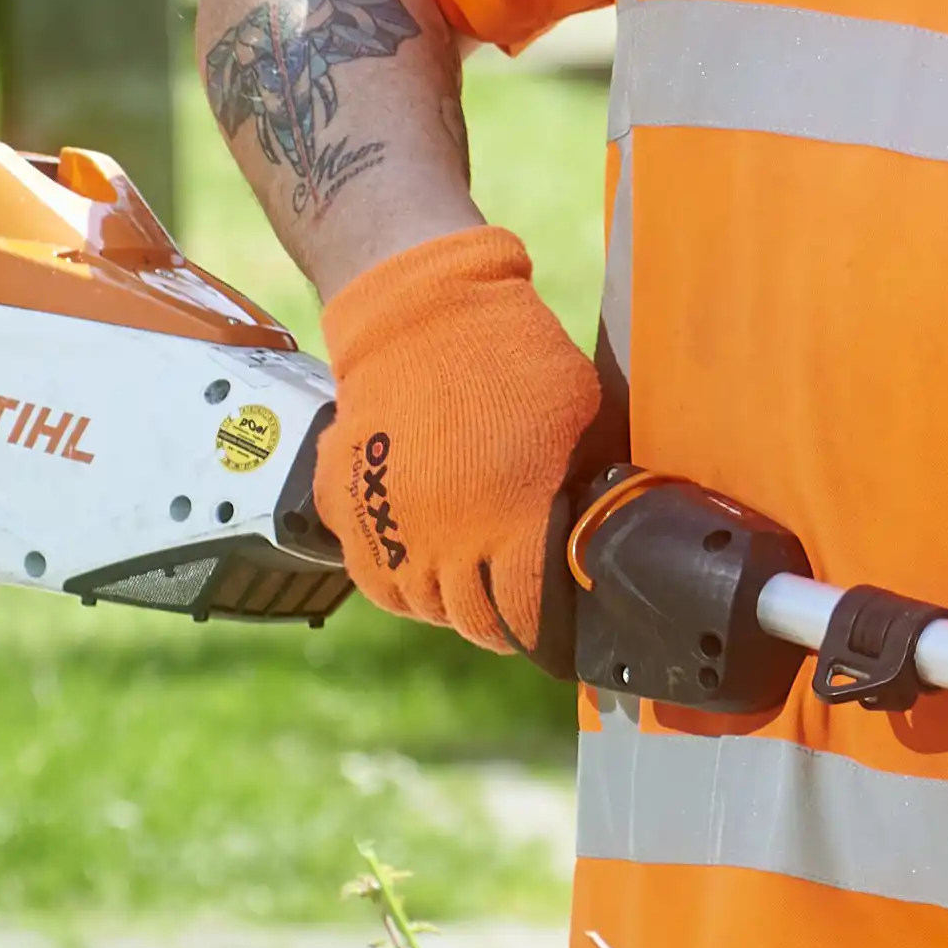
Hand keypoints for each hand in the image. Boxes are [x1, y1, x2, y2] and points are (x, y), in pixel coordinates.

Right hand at [314, 225, 601, 652]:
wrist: (423, 317)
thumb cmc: (513, 359)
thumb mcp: (579, 420)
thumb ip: (584, 486)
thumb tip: (600, 527)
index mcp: (509, 523)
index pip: (526, 612)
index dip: (542, 629)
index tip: (554, 630)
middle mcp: (444, 540)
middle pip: (472, 619)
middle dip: (499, 626)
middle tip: (516, 621)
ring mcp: (388, 529)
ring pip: (422, 605)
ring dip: (450, 609)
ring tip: (472, 600)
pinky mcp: (347, 509)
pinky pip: (373, 580)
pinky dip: (399, 591)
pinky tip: (423, 583)